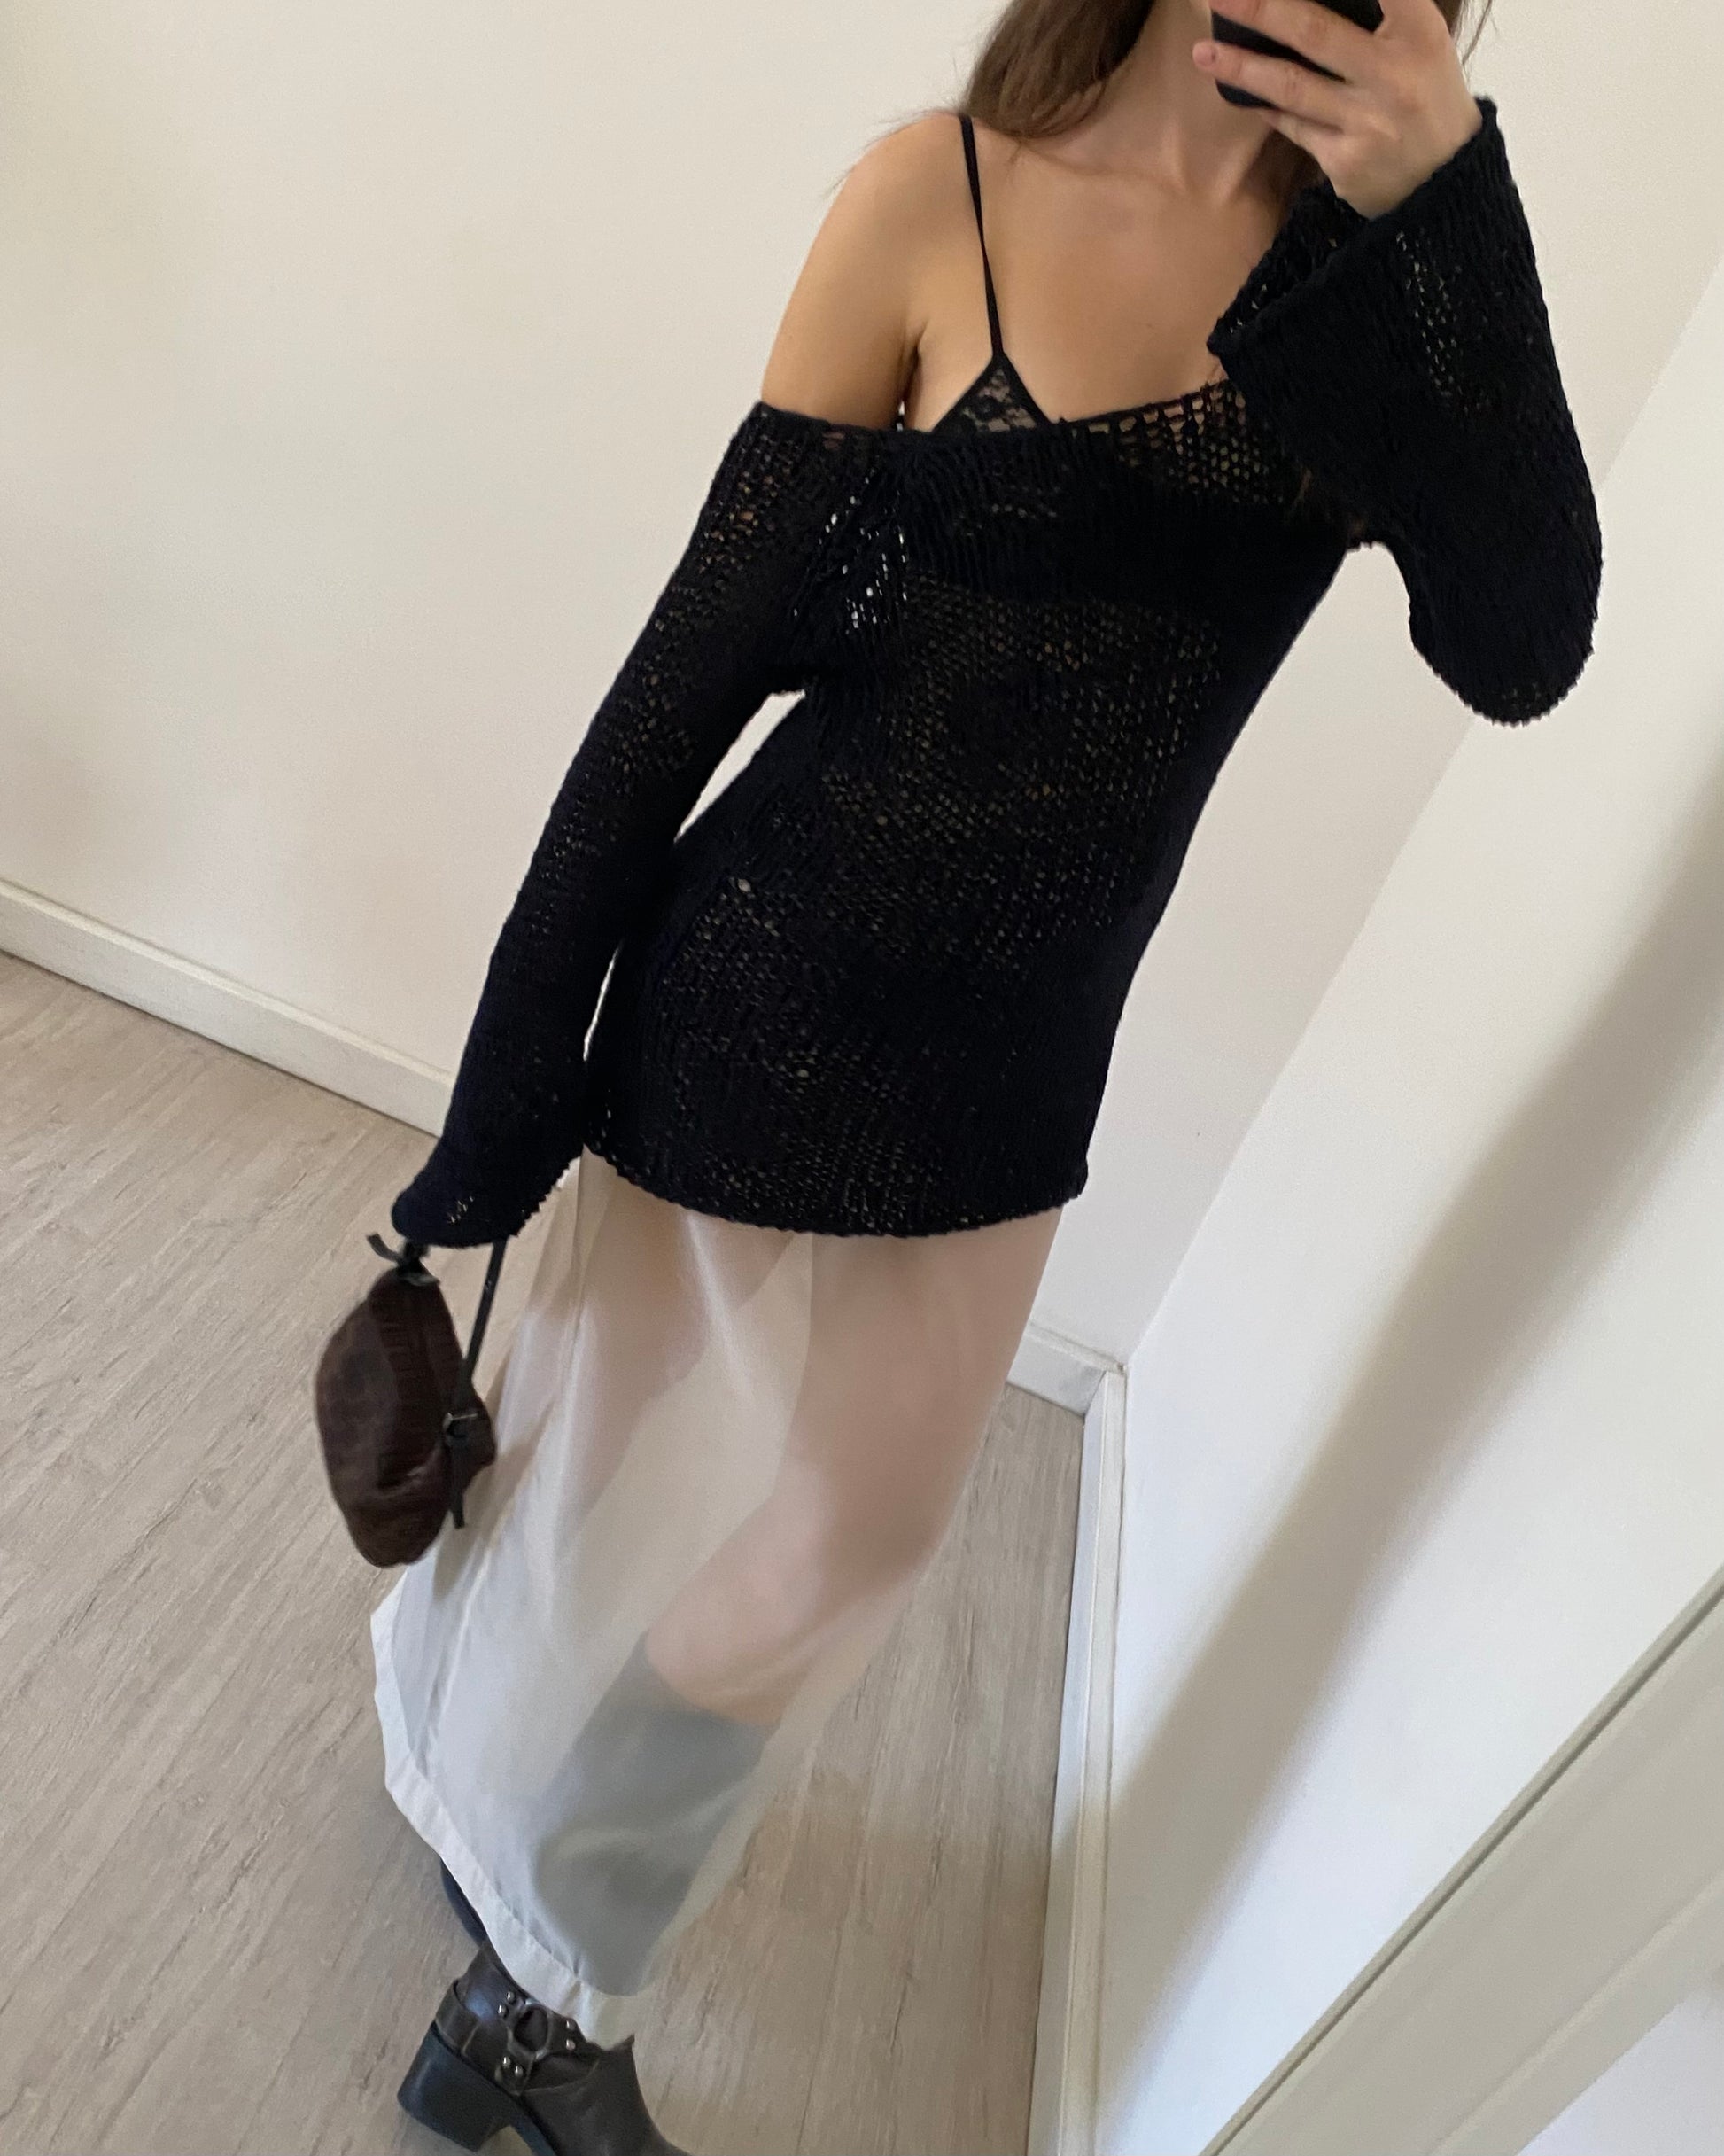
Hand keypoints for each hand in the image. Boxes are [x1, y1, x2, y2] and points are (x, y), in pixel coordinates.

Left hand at [1192, 0, 1483, 217]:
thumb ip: (1384, 13)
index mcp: (1419, 33)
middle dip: (1262, 10)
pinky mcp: (1344, 160)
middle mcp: (1392, 74)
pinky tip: (1241, 90)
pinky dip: (1266, 106)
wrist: (1445, 182)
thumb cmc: (1426, 97)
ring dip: (1241, 68)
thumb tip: (1313, 1)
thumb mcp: (1423, 44)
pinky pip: (1293, 126)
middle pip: (1314, 32)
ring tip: (1202, 53)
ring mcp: (1366, 121)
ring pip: (1291, 86)